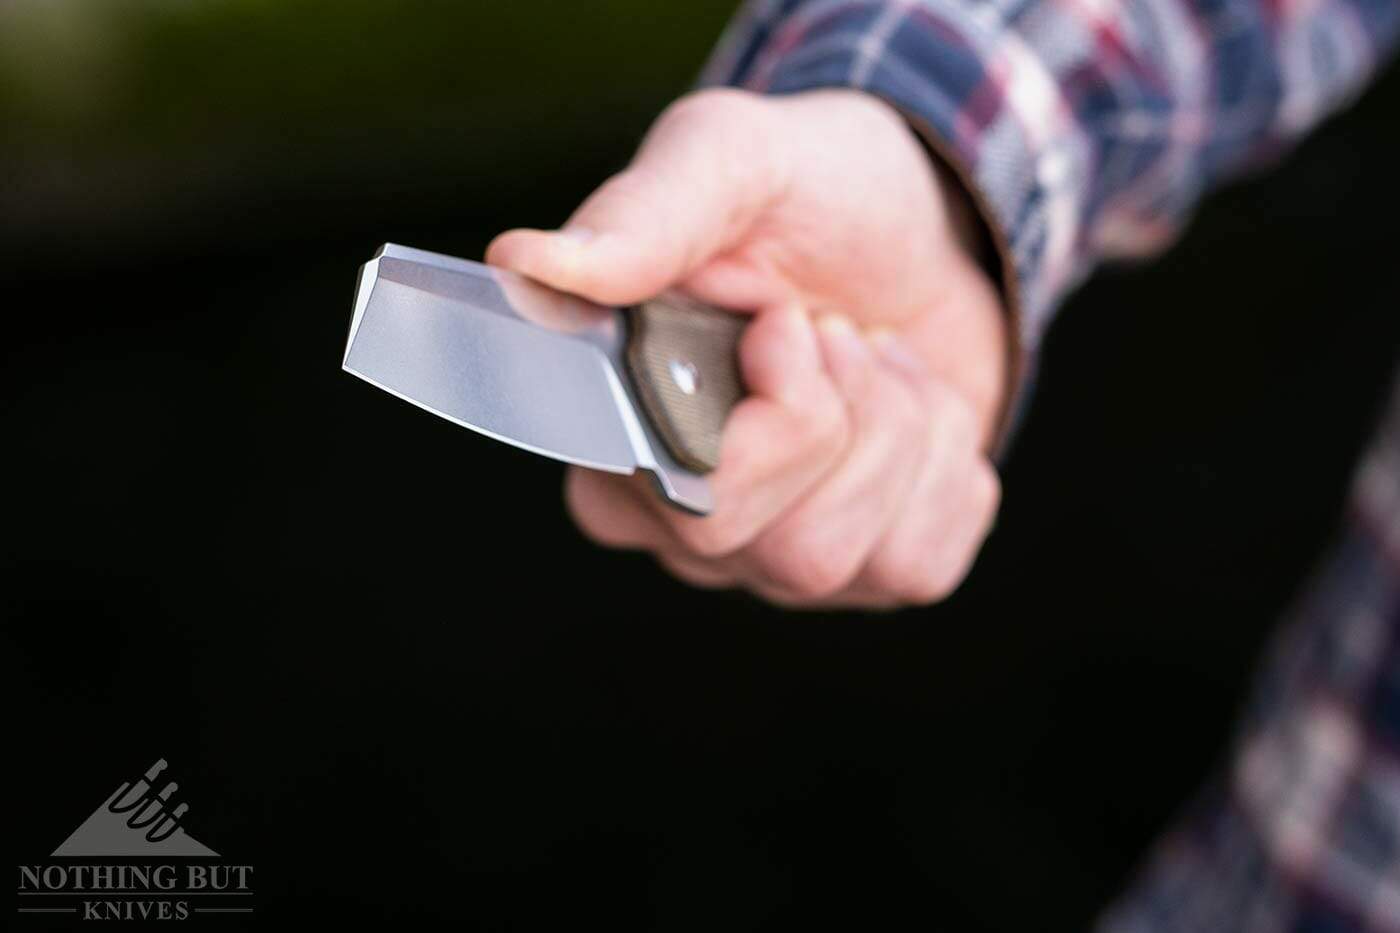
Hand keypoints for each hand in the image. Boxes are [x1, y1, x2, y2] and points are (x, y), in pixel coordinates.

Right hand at [488, 88, 1006, 608]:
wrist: (929, 223)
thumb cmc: (810, 195)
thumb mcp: (731, 164)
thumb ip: (639, 217)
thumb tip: (523, 263)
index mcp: (615, 430)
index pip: (649, 492)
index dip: (741, 416)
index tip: (780, 316)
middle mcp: (679, 517)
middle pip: (737, 538)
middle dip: (820, 413)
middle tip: (830, 324)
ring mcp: (773, 555)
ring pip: (828, 563)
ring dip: (888, 429)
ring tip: (869, 354)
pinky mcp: (872, 568)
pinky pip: (916, 567)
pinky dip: (945, 466)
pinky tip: (915, 404)